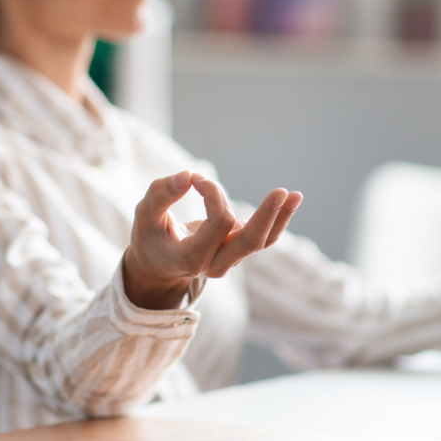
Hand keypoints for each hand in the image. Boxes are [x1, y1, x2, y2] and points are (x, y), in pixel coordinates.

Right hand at [123, 171, 302, 309]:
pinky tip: (292, 200)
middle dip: (266, 215)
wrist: (158, 266)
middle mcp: (214, 264)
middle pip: (249, 242)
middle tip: (282, 191)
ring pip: (262, 241)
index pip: (218, 223)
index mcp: (191, 258)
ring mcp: (229, 260)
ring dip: (280, 217)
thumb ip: (161, 194)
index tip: (196, 178)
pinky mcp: (238, 251)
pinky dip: (278, 219)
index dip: (213, 194)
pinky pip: (264, 238)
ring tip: (295, 195)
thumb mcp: (145, 214)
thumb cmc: (150, 236)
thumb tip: (187, 175)